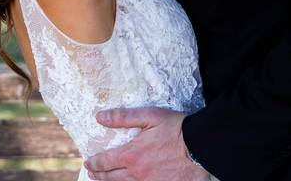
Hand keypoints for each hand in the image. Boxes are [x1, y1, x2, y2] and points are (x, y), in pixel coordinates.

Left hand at [83, 107, 210, 180]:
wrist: (202, 147)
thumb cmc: (177, 129)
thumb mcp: (149, 116)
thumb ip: (123, 117)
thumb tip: (100, 117)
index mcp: (132, 154)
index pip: (105, 161)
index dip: (94, 163)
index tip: (88, 163)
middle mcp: (137, 173)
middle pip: (111, 178)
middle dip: (99, 176)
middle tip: (93, 174)